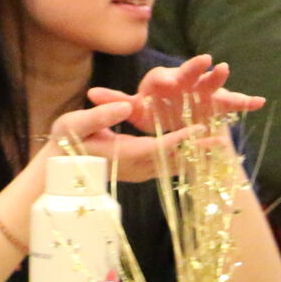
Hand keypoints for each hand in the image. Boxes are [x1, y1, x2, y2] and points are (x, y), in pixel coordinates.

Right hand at [42, 97, 206, 183]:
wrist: (57, 170)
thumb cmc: (64, 142)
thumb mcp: (74, 124)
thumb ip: (100, 115)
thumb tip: (125, 108)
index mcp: (123, 155)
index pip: (157, 148)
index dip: (179, 139)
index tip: (199, 128)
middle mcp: (136, 168)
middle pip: (173, 160)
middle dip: (198, 149)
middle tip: (223, 140)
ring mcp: (139, 173)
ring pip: (174, 166)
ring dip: (196, 156)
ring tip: (220, 144)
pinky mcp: (141, 171)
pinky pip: (168, 166)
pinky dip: (185, 158)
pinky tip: (201, 150)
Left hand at [85, 54, 262, 137]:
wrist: (177, 116)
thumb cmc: (153, 110)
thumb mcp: (135, 108)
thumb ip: (117, 101)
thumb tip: (91, 94)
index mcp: (163, 83)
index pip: (162, 78)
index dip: (165, 78)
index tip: (162, 78)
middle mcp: (185, 82)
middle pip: (190, 74)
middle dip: (196, 68)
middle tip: (205, 60)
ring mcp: (203, 92)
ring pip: (212, 84)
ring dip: (218, 78)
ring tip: (225, 69)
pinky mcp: (218, 103)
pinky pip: (233, 101)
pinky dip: (246, 101)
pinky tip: (259, 102)